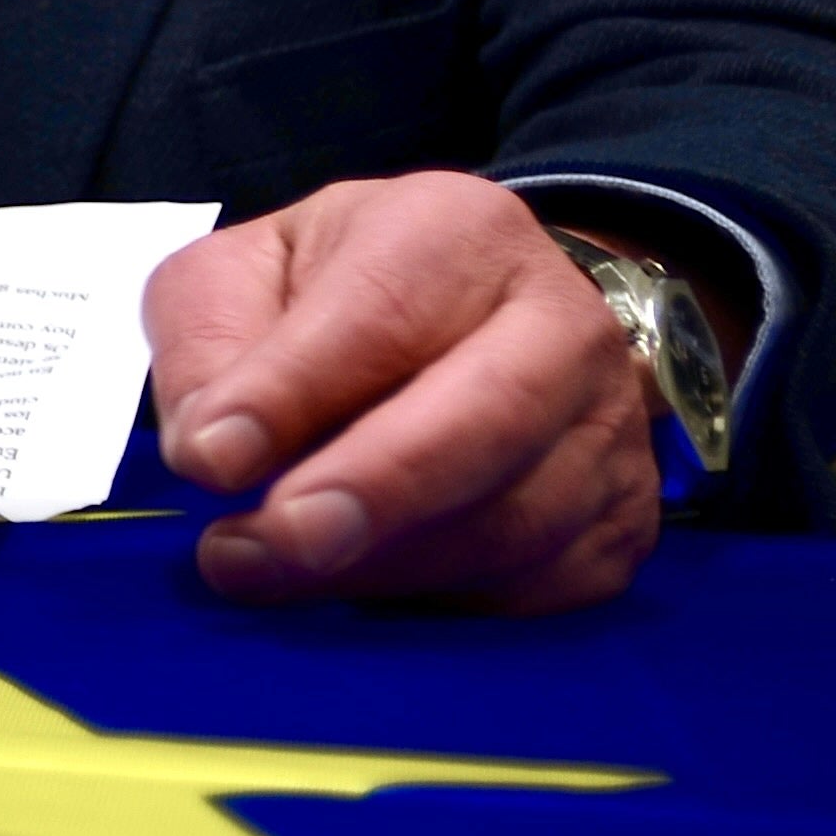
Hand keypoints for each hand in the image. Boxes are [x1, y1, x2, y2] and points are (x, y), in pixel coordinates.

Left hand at [141, 172, 654, 613]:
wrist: (477, 318)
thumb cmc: (333, 293)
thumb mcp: (244, 274)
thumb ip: (209, 343)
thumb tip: (212, 451)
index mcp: (457, 232)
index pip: (378, 314)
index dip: (290, 395)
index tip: (209, 461)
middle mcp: (561, 322)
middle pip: (485, 417)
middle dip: (369, 492)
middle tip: (261, 547)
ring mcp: (610, 424)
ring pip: (515, 520)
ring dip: (382, 566)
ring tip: (267, 574)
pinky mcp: (626, 517)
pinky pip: (545, 584)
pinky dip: (443, 603)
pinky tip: (359, 592)